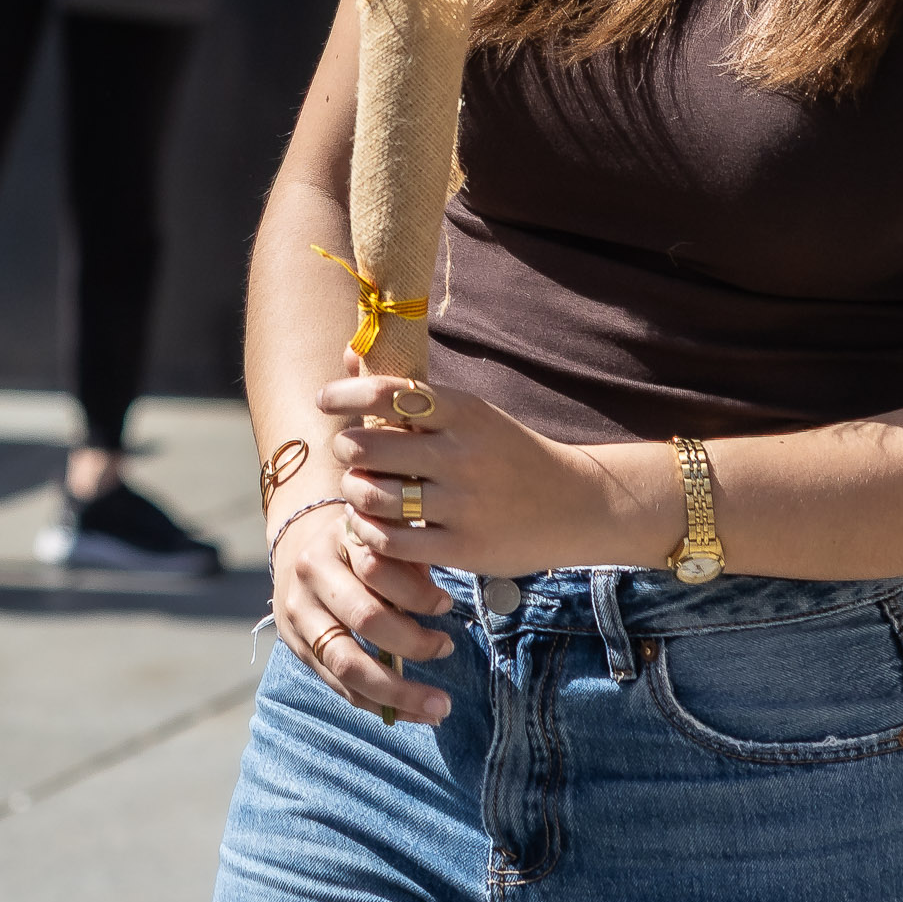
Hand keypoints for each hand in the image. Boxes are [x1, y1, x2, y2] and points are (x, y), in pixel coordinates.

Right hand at [267, 457, 453, 726]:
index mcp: (337, 541)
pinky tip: (412, 712)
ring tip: (439, 708)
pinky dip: (379, 704)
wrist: (300, 548)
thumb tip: (437, 600)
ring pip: (347, 663)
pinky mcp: (297, 646)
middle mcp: (311, 576)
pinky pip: (339, 685)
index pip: (377, 568)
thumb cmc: (360, 543)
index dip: (417, 593)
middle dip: (413, 643)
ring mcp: (299, 615)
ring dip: (398, 692)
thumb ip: (408, 558)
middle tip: (447, 649)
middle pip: (364, 618)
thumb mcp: (382, 534)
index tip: (447, 605)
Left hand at [318, 367, 670, 582]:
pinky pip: (391, 541)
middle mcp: (461, 454)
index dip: (342, 396)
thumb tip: (347, 354)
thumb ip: (412, 392)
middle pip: (367, 447)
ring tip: (359, 490)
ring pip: (373, 496)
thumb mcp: (472, 414)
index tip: (324, 403)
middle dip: (345, 450)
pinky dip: (370, 532)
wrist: (578, 504)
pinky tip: (373, 525)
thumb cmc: (510, 453)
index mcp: (463, 411)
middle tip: (349, 454)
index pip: (384, 393)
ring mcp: (463, 503)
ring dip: (353, 493)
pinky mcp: (464, 547)